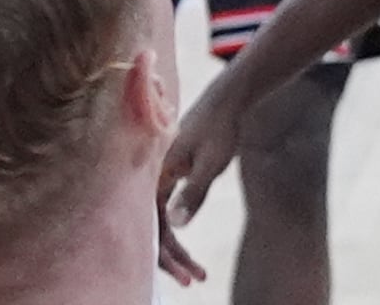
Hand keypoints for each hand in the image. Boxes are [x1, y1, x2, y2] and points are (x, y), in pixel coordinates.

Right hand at [156, 73, 252, 281]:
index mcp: (155, 172)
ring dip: (175, 247)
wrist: (228, 100)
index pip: (152, 225)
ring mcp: (160, 174)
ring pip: (160, 219)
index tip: (184, 276)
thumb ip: (193, 193)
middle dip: (171, 257)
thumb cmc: (220, 129)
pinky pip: (165, 208)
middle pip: (152, 226)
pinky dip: (176, 227)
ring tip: (197, 272)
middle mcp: (151, 175)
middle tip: (194, 279)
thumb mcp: (211, 163)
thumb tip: (176, 225)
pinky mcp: (170, 173)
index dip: (165, 254)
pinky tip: (185, 241)